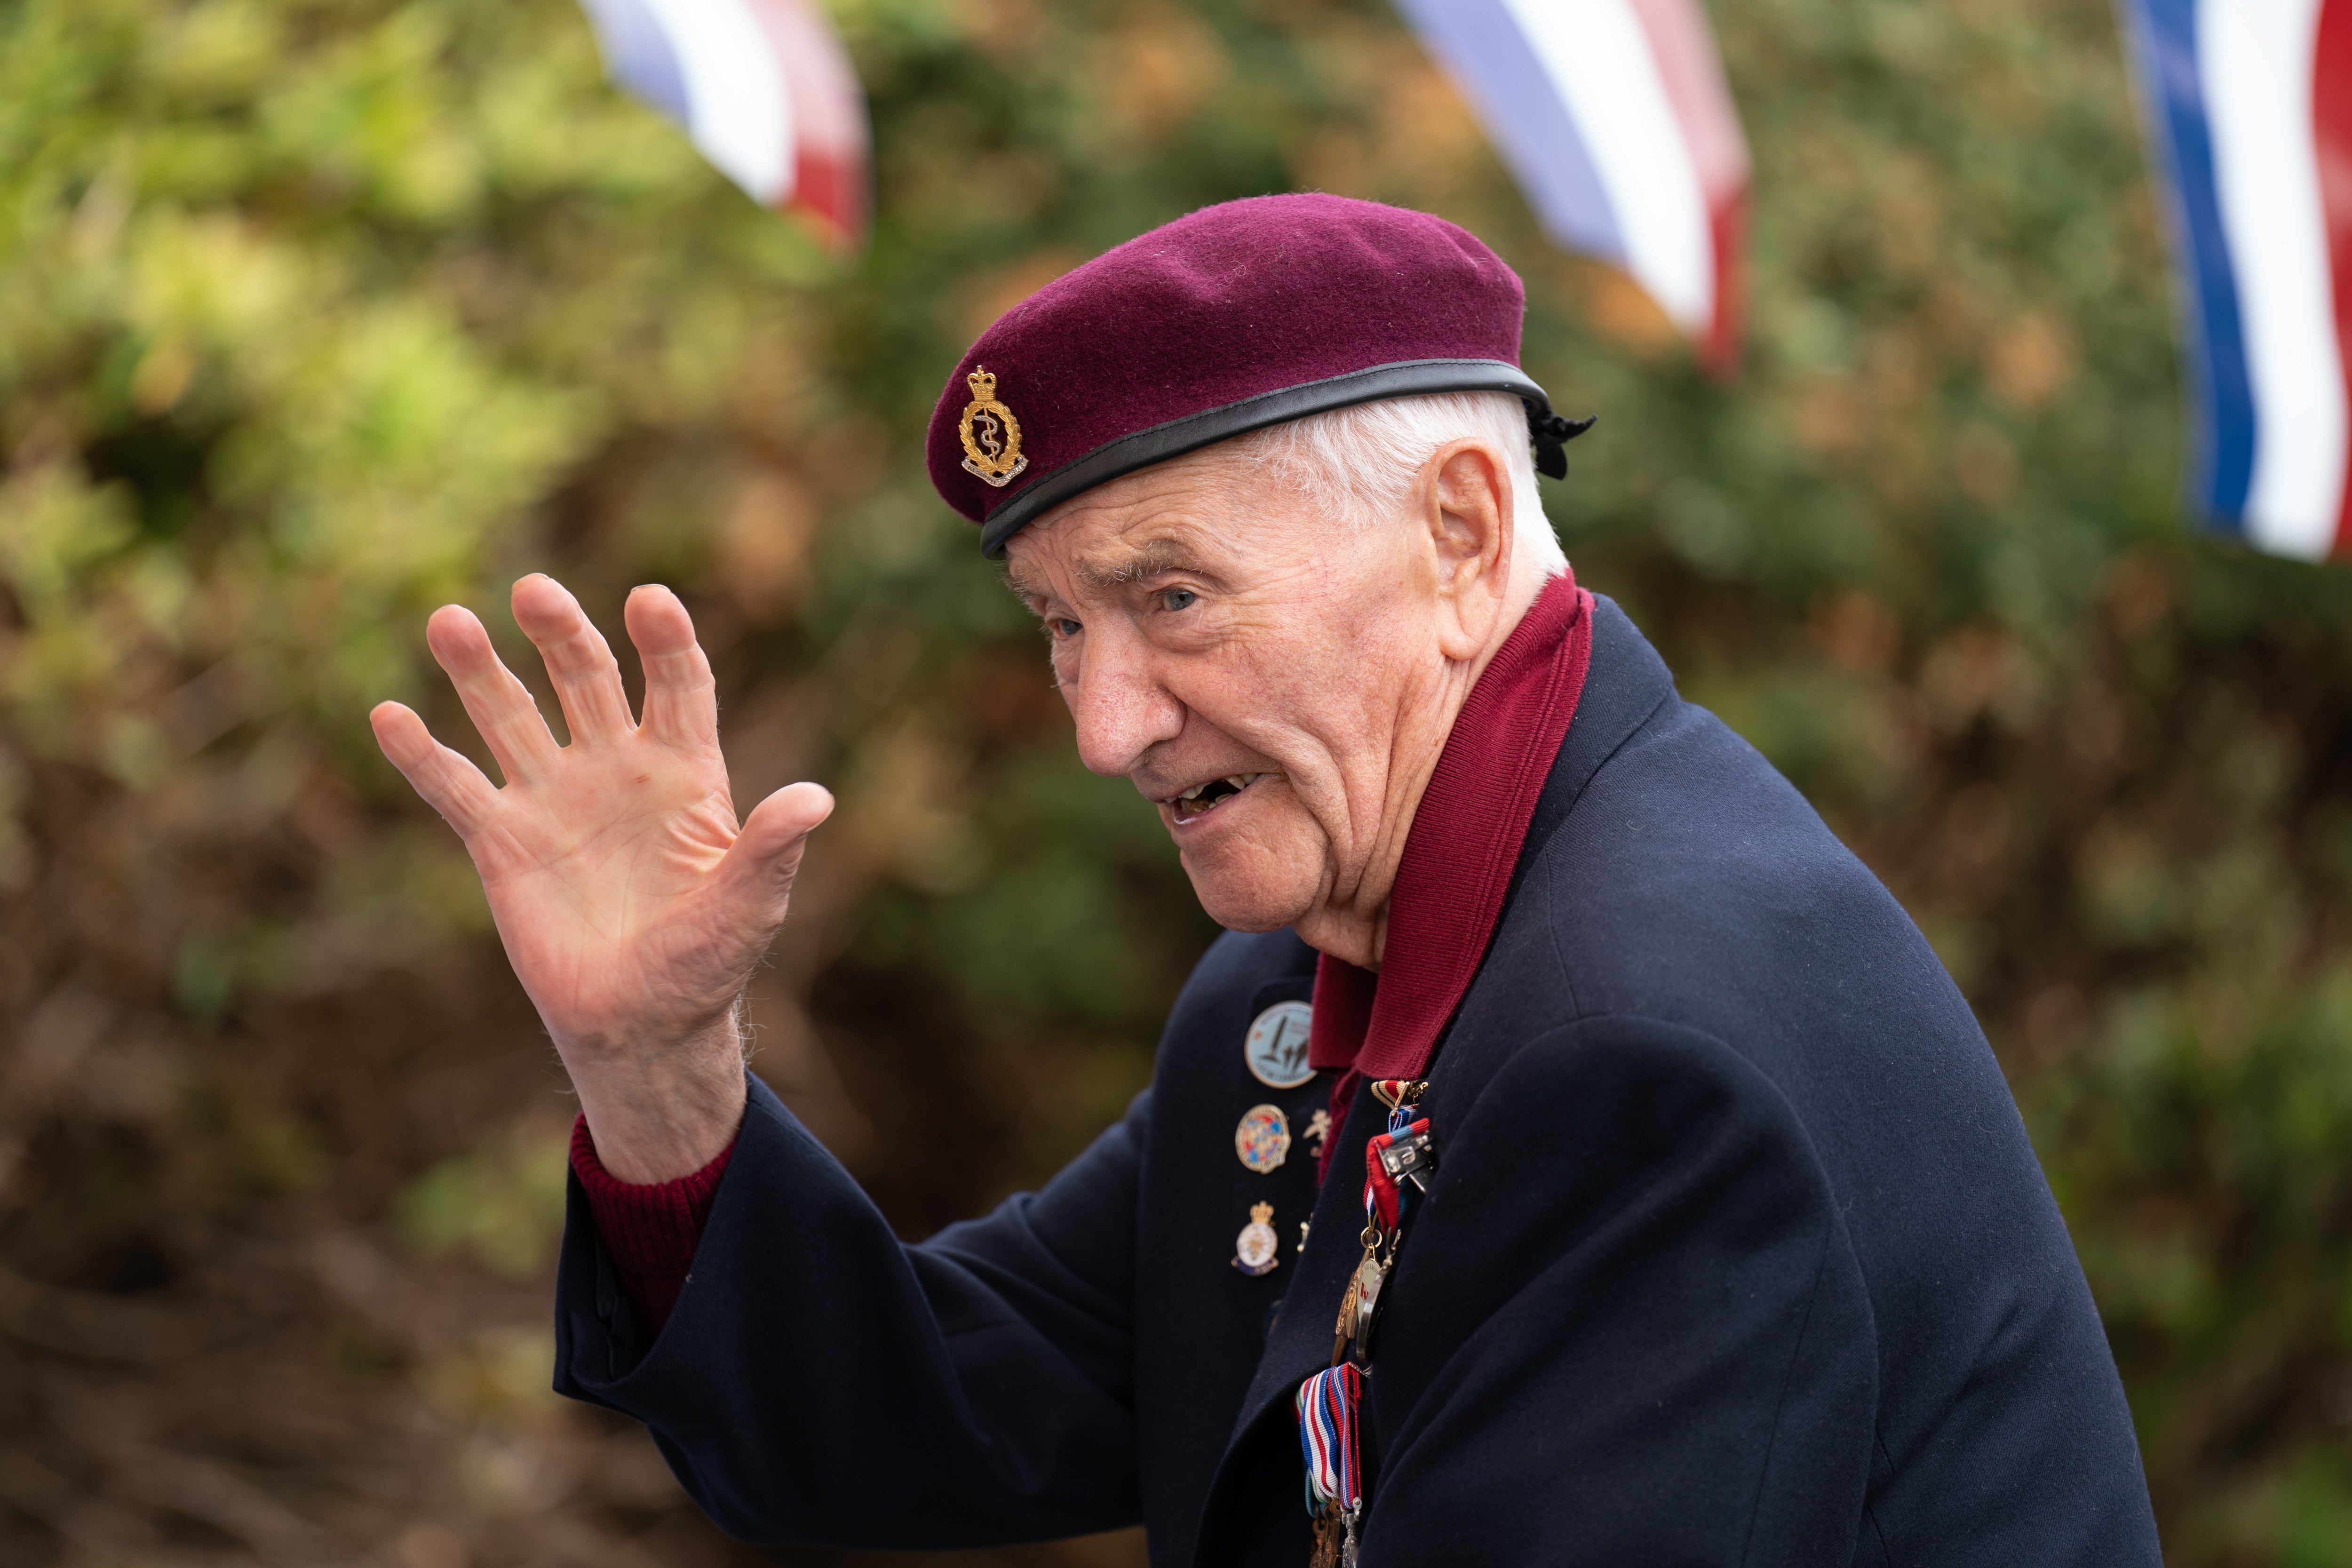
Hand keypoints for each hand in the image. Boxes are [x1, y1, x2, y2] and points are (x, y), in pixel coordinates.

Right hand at [370, 574, 832, 1181]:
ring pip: (511, 717)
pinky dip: (422, 756)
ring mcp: (554, 798)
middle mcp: (615, 768)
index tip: (650, 601)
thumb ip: (772, 849)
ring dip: (478, 671)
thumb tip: (817, 800)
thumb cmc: (707, 962)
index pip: (676, 685)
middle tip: (534, 590)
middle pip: (585, 680)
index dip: (665, 641)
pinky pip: (455, 790)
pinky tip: (389, 716)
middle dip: (562, 635)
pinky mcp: (502, 842)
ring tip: (449, 621)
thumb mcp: (750, 906)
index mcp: (683, 770)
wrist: (644, 1022)